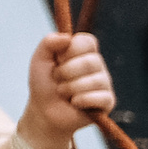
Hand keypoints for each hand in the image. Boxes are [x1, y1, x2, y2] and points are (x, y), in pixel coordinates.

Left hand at [23, 32, 113, 148]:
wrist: (43, 111)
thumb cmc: (43, 83)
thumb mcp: (40, 59)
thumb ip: (49, 43)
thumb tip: (67, 37)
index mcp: (84, 51)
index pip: (87, 41)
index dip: (69, 51)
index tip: (57, 60)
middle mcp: (98, 65)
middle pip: (90, 62)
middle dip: (65, 72)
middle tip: (57, 79)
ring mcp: (105, 83)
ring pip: (94, 81)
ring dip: (70, 88)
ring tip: (63, 92)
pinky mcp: (108, 101)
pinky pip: (100, 97)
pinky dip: (81, 101)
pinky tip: (74, 103)